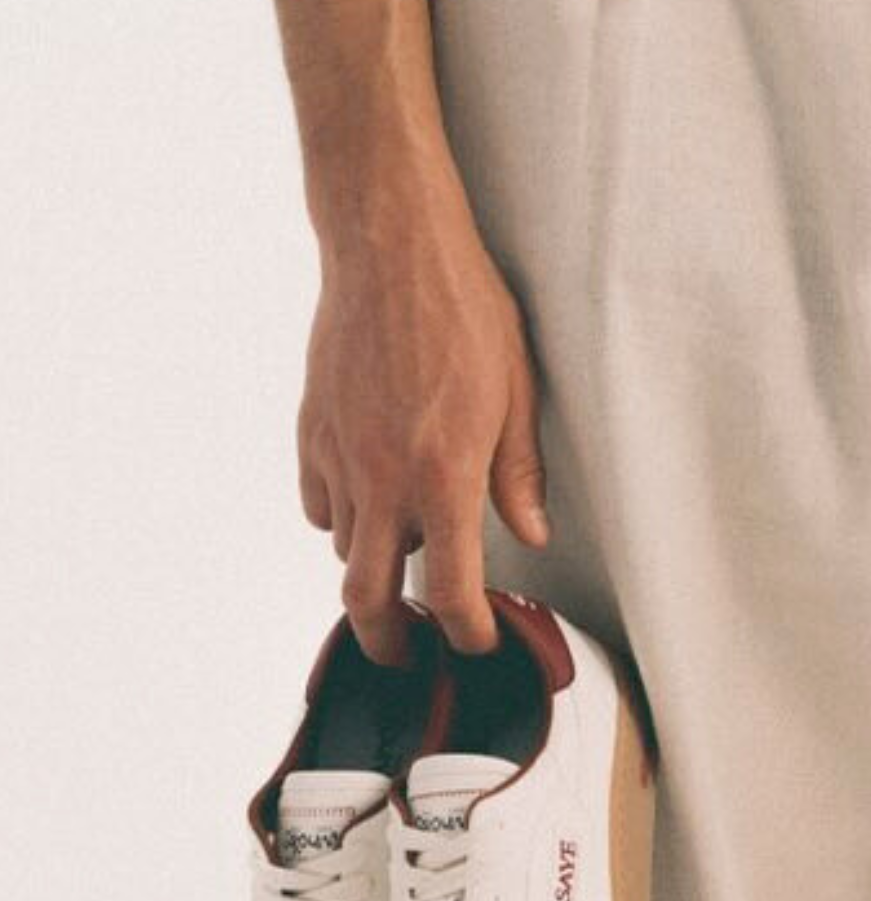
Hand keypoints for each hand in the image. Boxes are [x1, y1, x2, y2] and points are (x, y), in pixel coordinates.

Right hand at [298, 171, 544, 660]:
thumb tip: (529, 534)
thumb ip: (519, 475)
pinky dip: (342, 518)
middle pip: (367, 596)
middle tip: (409, 652)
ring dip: (372, 565)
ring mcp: (339, 456)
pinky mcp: (312, 431)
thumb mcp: (517, 394)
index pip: (448, 591)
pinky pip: (319, 502)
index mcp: (443, 478)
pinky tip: (369, 502)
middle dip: (388, 639)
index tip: (476, 642)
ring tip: (404, 557)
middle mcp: (383, 479)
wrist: (389, 248)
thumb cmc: (463, 310)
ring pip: (343, 548)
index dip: (465, 633)